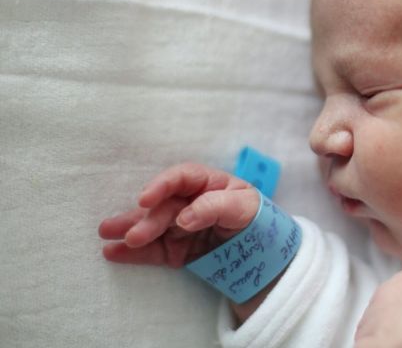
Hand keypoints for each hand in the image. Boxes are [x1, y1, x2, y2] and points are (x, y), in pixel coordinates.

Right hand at [99, 162, 259, 267]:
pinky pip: (153, 250)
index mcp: (207, 184)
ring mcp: (180, 227)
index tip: (145, 199)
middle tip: (132, 234)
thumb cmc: (256, 219)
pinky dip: (133, 253)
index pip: (181, 179)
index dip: (161, 185)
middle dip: (145, 219)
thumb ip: (215, 207)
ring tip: (106, 234)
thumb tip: (183, 217)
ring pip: (152, 227)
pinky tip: (112, 252)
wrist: (264, 253)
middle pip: (164, 206)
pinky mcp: (176, 250)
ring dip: (128, 229)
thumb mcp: (245, 207)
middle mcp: (189, 202)